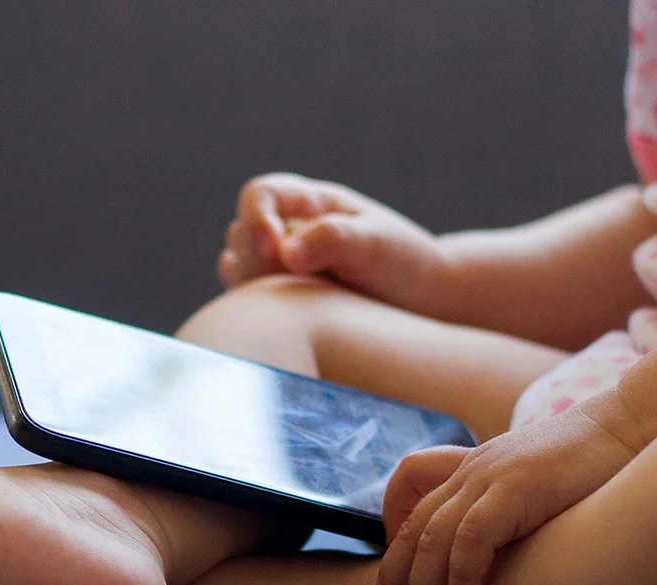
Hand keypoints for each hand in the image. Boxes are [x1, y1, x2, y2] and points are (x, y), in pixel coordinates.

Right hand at [218, 173, 448, 309]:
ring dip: (256, 284)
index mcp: (310, 202)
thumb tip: (285, 254)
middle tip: (300, 282)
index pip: (260, 194)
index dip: (257, 218)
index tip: (274, 249)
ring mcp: (277, 264)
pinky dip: (257, 307)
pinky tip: (293, 319)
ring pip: (236, 266)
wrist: (419, 302)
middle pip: (241, 234)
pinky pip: (244, 299)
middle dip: (259, 258)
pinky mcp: (276, 297)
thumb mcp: (375, 243)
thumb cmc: (402, 263)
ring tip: (305, 299)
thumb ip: (333, 239)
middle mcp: (286, 229)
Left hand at [363, 399, 641, 584]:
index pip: (410, 488)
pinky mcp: (516, 487)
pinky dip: (463, 578)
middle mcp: (473, 470)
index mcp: (476, 467)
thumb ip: (514, 513)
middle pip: (411, 530)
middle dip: (390, 583)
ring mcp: (491, 476)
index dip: (391, 528)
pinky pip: (471, 539)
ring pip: (432, 541)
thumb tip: (509, 558)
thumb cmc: (597, 465)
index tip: (395, 568)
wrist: (634, 426)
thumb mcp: (541, 486)